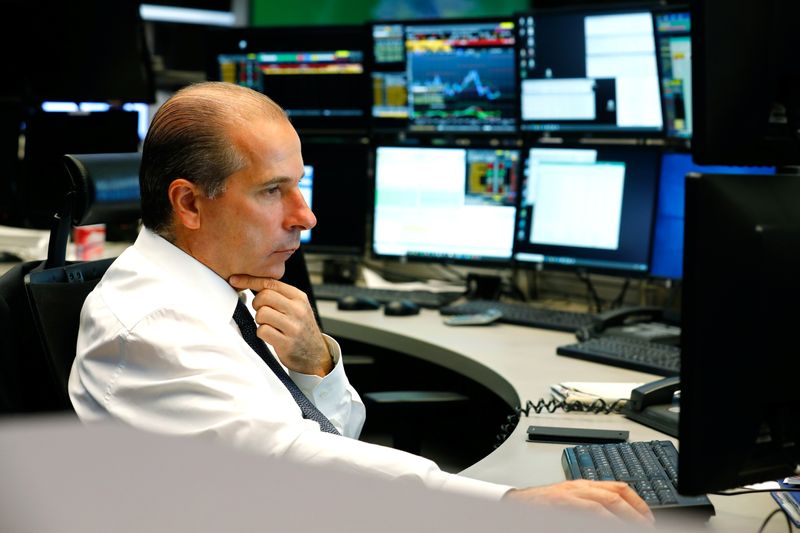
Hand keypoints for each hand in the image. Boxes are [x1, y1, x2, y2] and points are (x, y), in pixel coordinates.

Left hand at [229, 274, 331, 376]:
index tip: (235, 280)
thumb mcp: (297, 307)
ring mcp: (293, 326)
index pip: (270, 283)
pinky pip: (262, 331)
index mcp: (299, 297)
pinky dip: (261, 333)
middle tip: (261, 312)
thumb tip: (252, 283)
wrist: (316, 355)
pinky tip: (271, 335)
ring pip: (261, 313)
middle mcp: (298, 310)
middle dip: (256, 304)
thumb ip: (279, 295)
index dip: (249, 280)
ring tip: (269, 324)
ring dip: (259, 320)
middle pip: (264, 296)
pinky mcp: (287, 342)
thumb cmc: (301, 329)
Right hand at [503, 480, 653, 524]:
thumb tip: (617, 518)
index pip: (619, 487)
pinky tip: (613, 525)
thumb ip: (591, 507)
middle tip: (646, 526)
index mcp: (583, 485)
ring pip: (607, 501)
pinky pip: (591, 511)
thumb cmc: (542, 508)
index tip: (648, 518)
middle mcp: (579, 487)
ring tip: (636, 527)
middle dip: (636, 512)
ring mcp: (570, 495)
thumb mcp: (571, 503)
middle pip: (617, 494)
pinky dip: (606, 519)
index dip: (638, 503)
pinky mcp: (562, 504)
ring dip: (626, 517)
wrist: (515, 505)